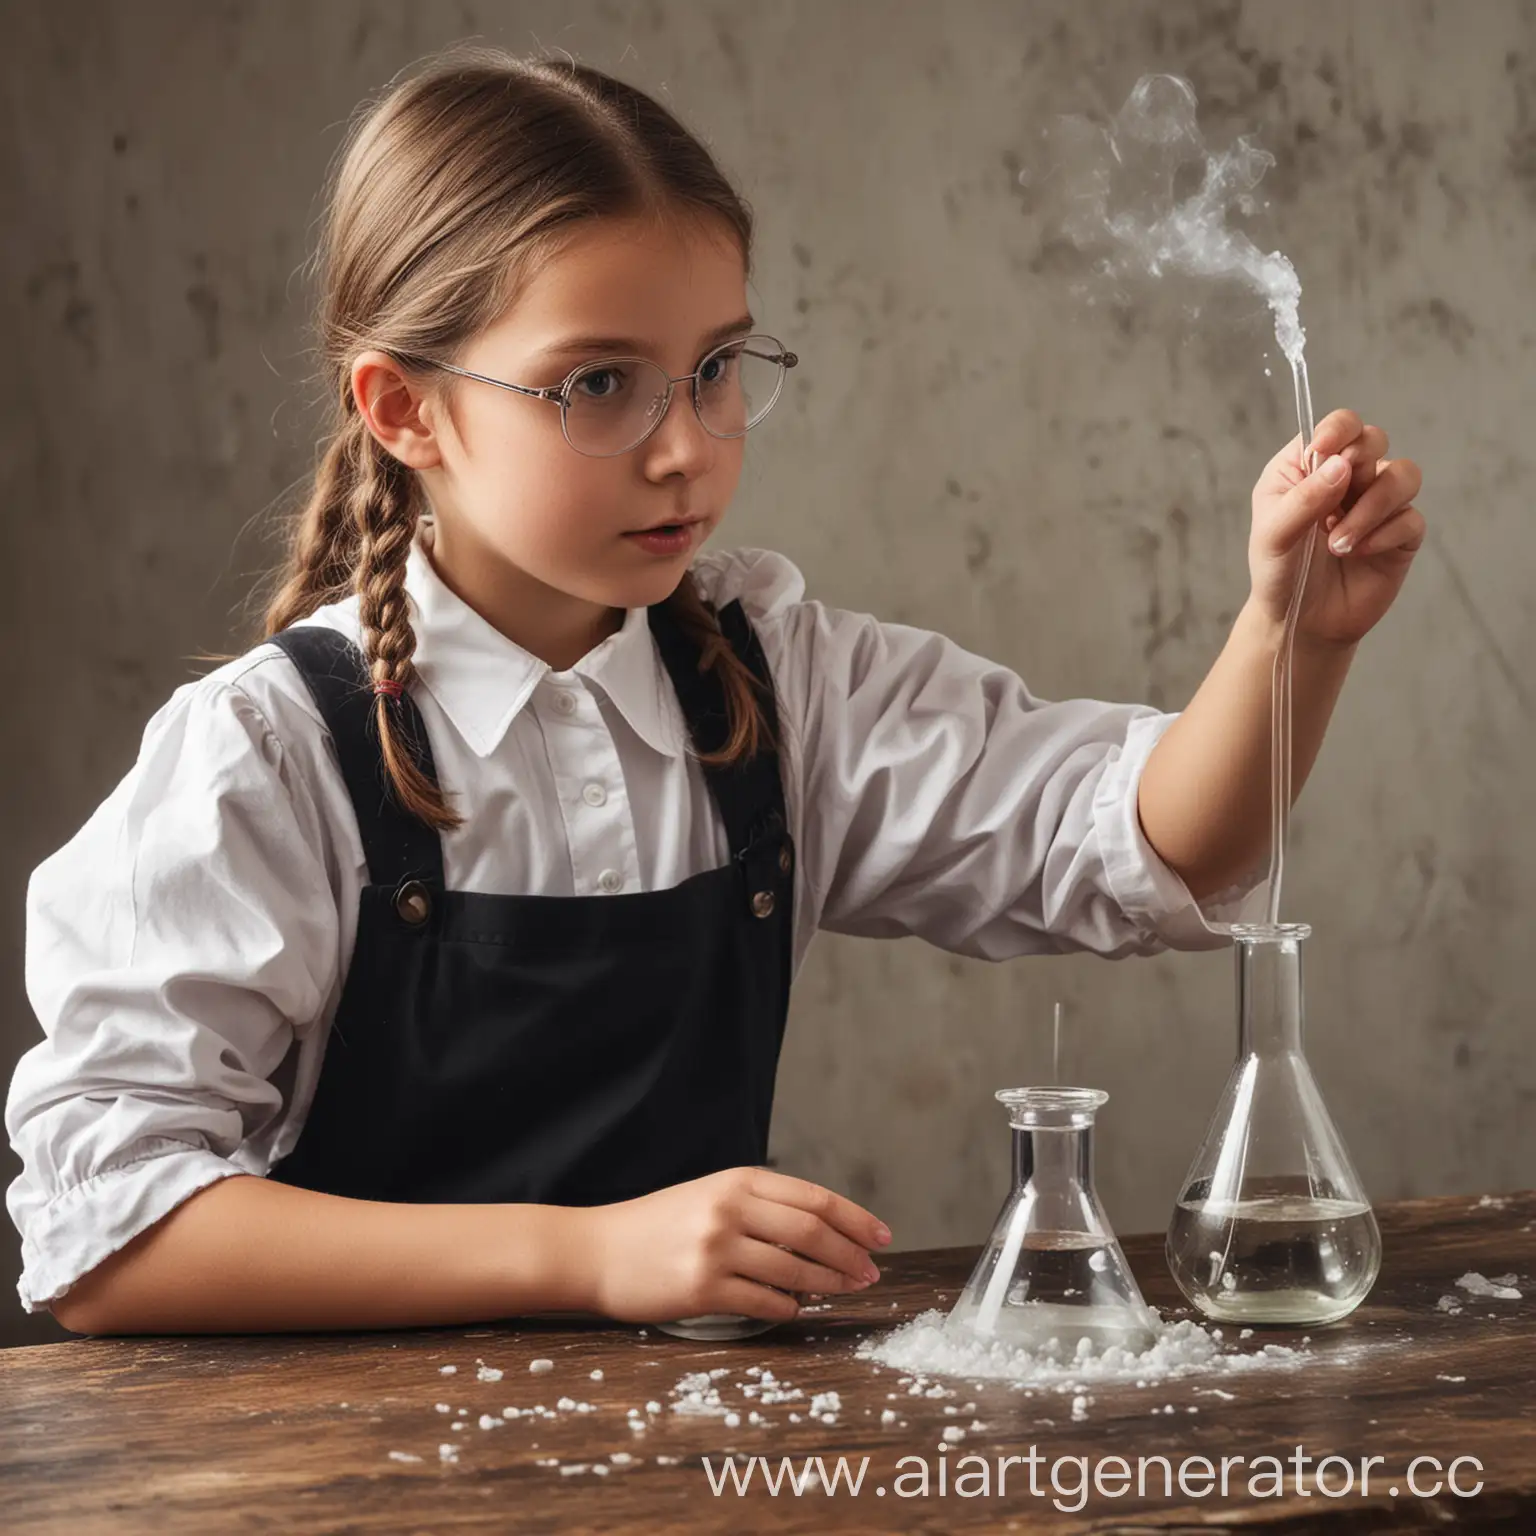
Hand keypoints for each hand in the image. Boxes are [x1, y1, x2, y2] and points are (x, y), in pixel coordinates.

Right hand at [581, 1167, 890, 1323]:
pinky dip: (789, 1307)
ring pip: (793, 1270)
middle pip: (812, 1232)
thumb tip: (823, 1231)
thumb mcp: (710, 1195)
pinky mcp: (702, 1289)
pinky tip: (797, 1308)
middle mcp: (729, 1209)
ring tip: (846, 1291)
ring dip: (828, 1284)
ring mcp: (715, 1249)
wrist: (598, 1250)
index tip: (882, 1237)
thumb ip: (761, 1206)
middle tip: (871, 1273)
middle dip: (850, 1255)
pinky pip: (764, 1302)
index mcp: (737, 1181)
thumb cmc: (659, 1224)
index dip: (855, 1218)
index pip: (813, 1198)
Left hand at [1248, 408, 1424, 646]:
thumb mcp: (1274, 535)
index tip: (1324, 451)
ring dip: (1372, 507)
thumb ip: (1303, 498)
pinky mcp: (1400, 535)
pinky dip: (1384, 535)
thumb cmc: (1279, 573)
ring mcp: (1376, 505)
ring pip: (1403, 474)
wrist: (1300, 623)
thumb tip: (1341, 465)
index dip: (1338, 430)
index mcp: (1309, 468)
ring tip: (1339, 543)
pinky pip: (1411, 518)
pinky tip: (1359, 554)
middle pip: (1375, 439)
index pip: (1338, 426)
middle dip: (1360, 464)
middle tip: (1336, 499)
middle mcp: (1347, 479)